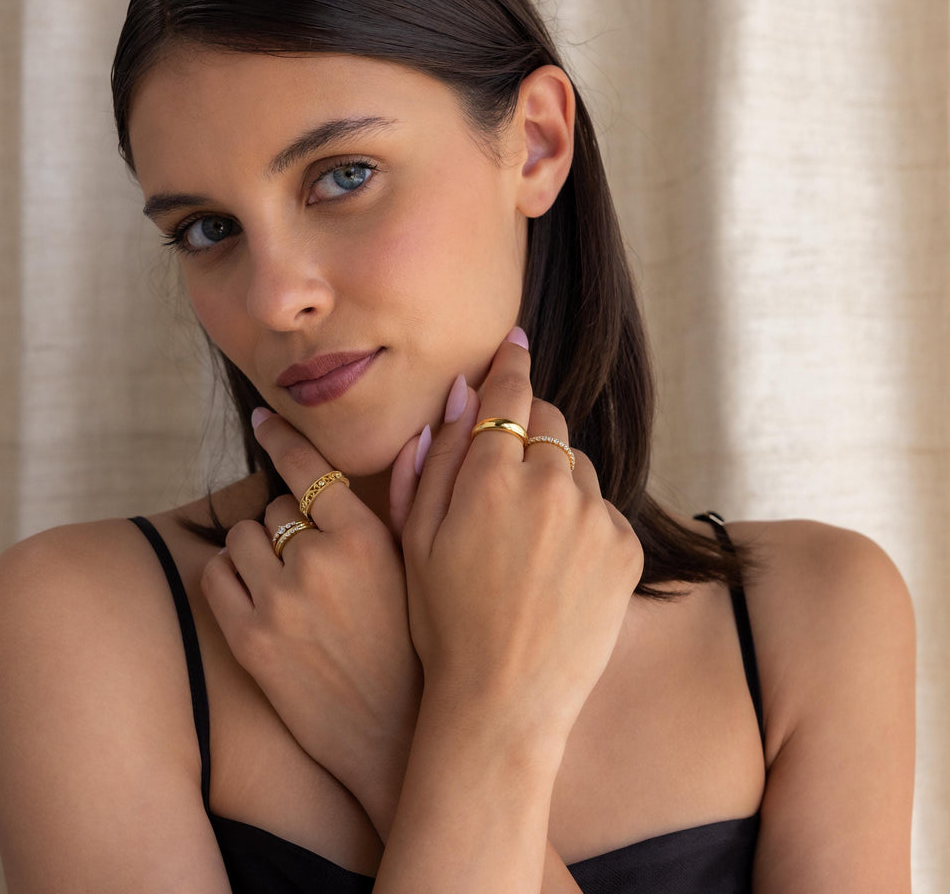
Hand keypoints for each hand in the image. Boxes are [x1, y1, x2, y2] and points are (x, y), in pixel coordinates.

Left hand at [201, 412, 421, 836]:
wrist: (393, 734)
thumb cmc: (416, 642)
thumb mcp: (422, 564)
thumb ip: (413, 494)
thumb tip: (416, 434)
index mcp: (365, 538)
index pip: (307, 467)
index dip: (282, 437)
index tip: (263, 418)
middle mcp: (318, 562)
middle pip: (277, 505)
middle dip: (291, 522)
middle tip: (313, 553)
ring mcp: (279, 601)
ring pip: (242, 535)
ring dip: (258, 547)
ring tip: (287, 576)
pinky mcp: (248, 639)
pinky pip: (216, 574)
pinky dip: (231, 575)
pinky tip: (259, 592)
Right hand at [402, 331, 643, 748]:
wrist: (503, 701)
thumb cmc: (444, 620)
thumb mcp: (419, 536)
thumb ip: (439, 458)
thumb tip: (462, 395)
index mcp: (492, 477)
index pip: (508, 395)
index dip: (510, 364)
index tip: (515, 343)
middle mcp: (549, 483)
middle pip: (548, 421)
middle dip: (527, 432)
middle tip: (505, 476)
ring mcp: (594, 515)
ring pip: (576, 465)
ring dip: (554, 478)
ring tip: (526, 538)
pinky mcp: (625, 547)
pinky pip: (602, 508)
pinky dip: (581, 519)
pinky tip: (555, 565)